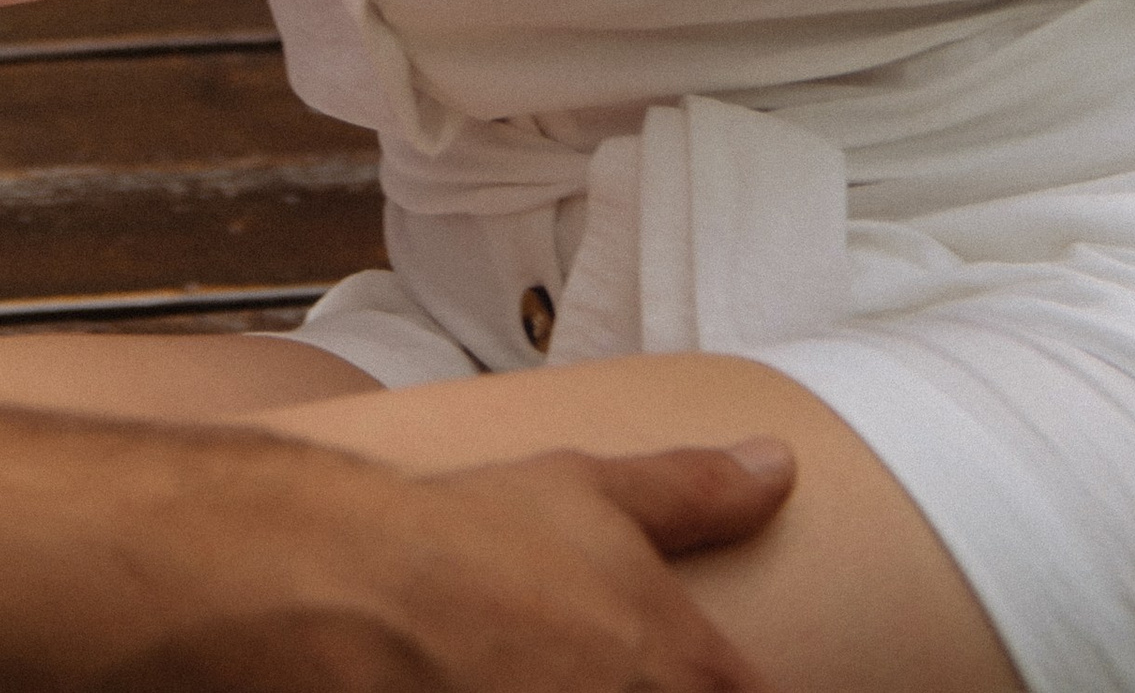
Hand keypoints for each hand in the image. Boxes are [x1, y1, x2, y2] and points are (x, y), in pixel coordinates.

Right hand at [110, 440, 790, 692]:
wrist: (356, 592)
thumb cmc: (475, 536)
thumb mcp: (595, 493)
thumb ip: (698, 489)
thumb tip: (778, 464)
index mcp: (690, 672)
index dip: (726, 683)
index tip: (701, 670)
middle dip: (655, 687)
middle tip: (591, 661)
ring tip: (542, 668)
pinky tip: (505, 685)